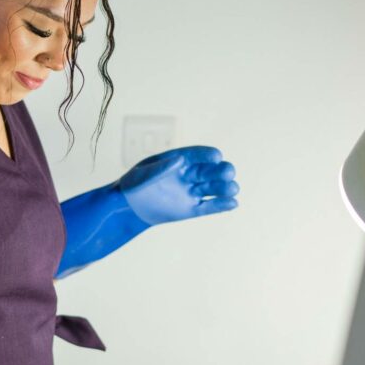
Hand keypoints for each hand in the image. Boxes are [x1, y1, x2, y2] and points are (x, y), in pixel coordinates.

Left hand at [116, 145, 238, 225]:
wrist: (130, 207)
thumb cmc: (134, 185)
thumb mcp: (142, 175)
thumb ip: (160, 168)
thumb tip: (180, 160)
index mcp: (178, 160)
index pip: (196, 155)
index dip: (207, 155)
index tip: (217, 156)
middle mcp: (188, 175)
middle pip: (209, 171)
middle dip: (220, 171)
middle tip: (229, 172)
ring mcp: (191, 192)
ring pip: (212, 189)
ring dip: (224, 188)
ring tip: (234, 188)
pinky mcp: (192, 209)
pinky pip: (209, 207)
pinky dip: (221, 205)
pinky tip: (233, 203)